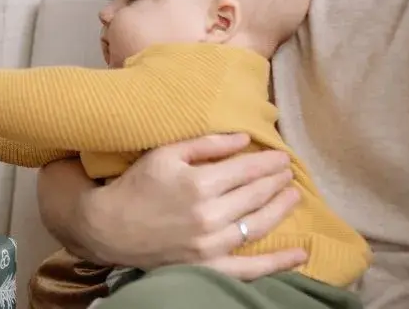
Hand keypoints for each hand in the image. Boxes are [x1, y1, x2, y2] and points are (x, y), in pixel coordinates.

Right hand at [53, 133, 305, 279]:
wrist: (108, 228)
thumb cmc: (136, 185)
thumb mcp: (164, 153)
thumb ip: (205, 144)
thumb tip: (244, 140)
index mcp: (199, 183)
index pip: (246, 170)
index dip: (268, 162)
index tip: (282, 156)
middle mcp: (209, 215)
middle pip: (256, 195)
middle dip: (277, 181)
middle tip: (289, 172)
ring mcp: (211, 244)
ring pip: (258, 225)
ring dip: (280, 209)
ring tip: (293, 196)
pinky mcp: (208, 266)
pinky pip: (250, 269)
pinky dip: (277, 263)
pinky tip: (300, 254)